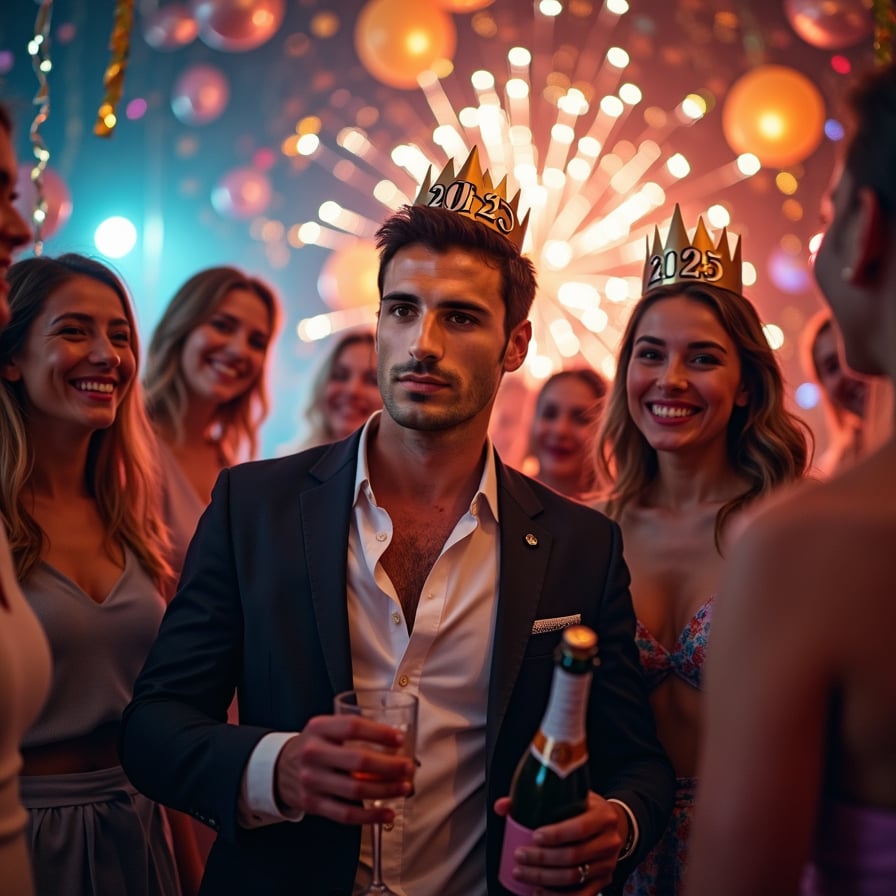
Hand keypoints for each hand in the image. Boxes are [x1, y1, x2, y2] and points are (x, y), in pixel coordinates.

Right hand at [274, 714, 413, 824]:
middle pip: (358, 761)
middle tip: (408, 767)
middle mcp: (313, 753)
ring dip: (386, 790)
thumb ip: (352, 730)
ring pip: (356, 789)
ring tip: (404, 788)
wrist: (278, 769)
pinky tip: (387, 813)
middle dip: (389, 766)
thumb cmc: (313, 746)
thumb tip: (394, 741)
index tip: (399, 739)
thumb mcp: (325, 728)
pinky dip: (370, 816)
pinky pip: (346, 814)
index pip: (353, 727)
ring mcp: (312, 780)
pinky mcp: (312, 804)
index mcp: (319, 728)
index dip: (379, 733)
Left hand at [493, 792, 623, 894]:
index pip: (579, 828)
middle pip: (573, 856)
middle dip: (542, 859)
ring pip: (574, 877)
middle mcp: (608, 841)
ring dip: (544, 878)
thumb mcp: (571, 795)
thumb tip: (501, 806)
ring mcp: (607, 864)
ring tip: (523, 872)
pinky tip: (539, 892)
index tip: (534, 836)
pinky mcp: (603, 880)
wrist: (614, 823)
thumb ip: (536, 797)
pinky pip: (581, 895)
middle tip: (520, 856)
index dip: (556, 835)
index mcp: (602, 816)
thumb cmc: (586, 808)